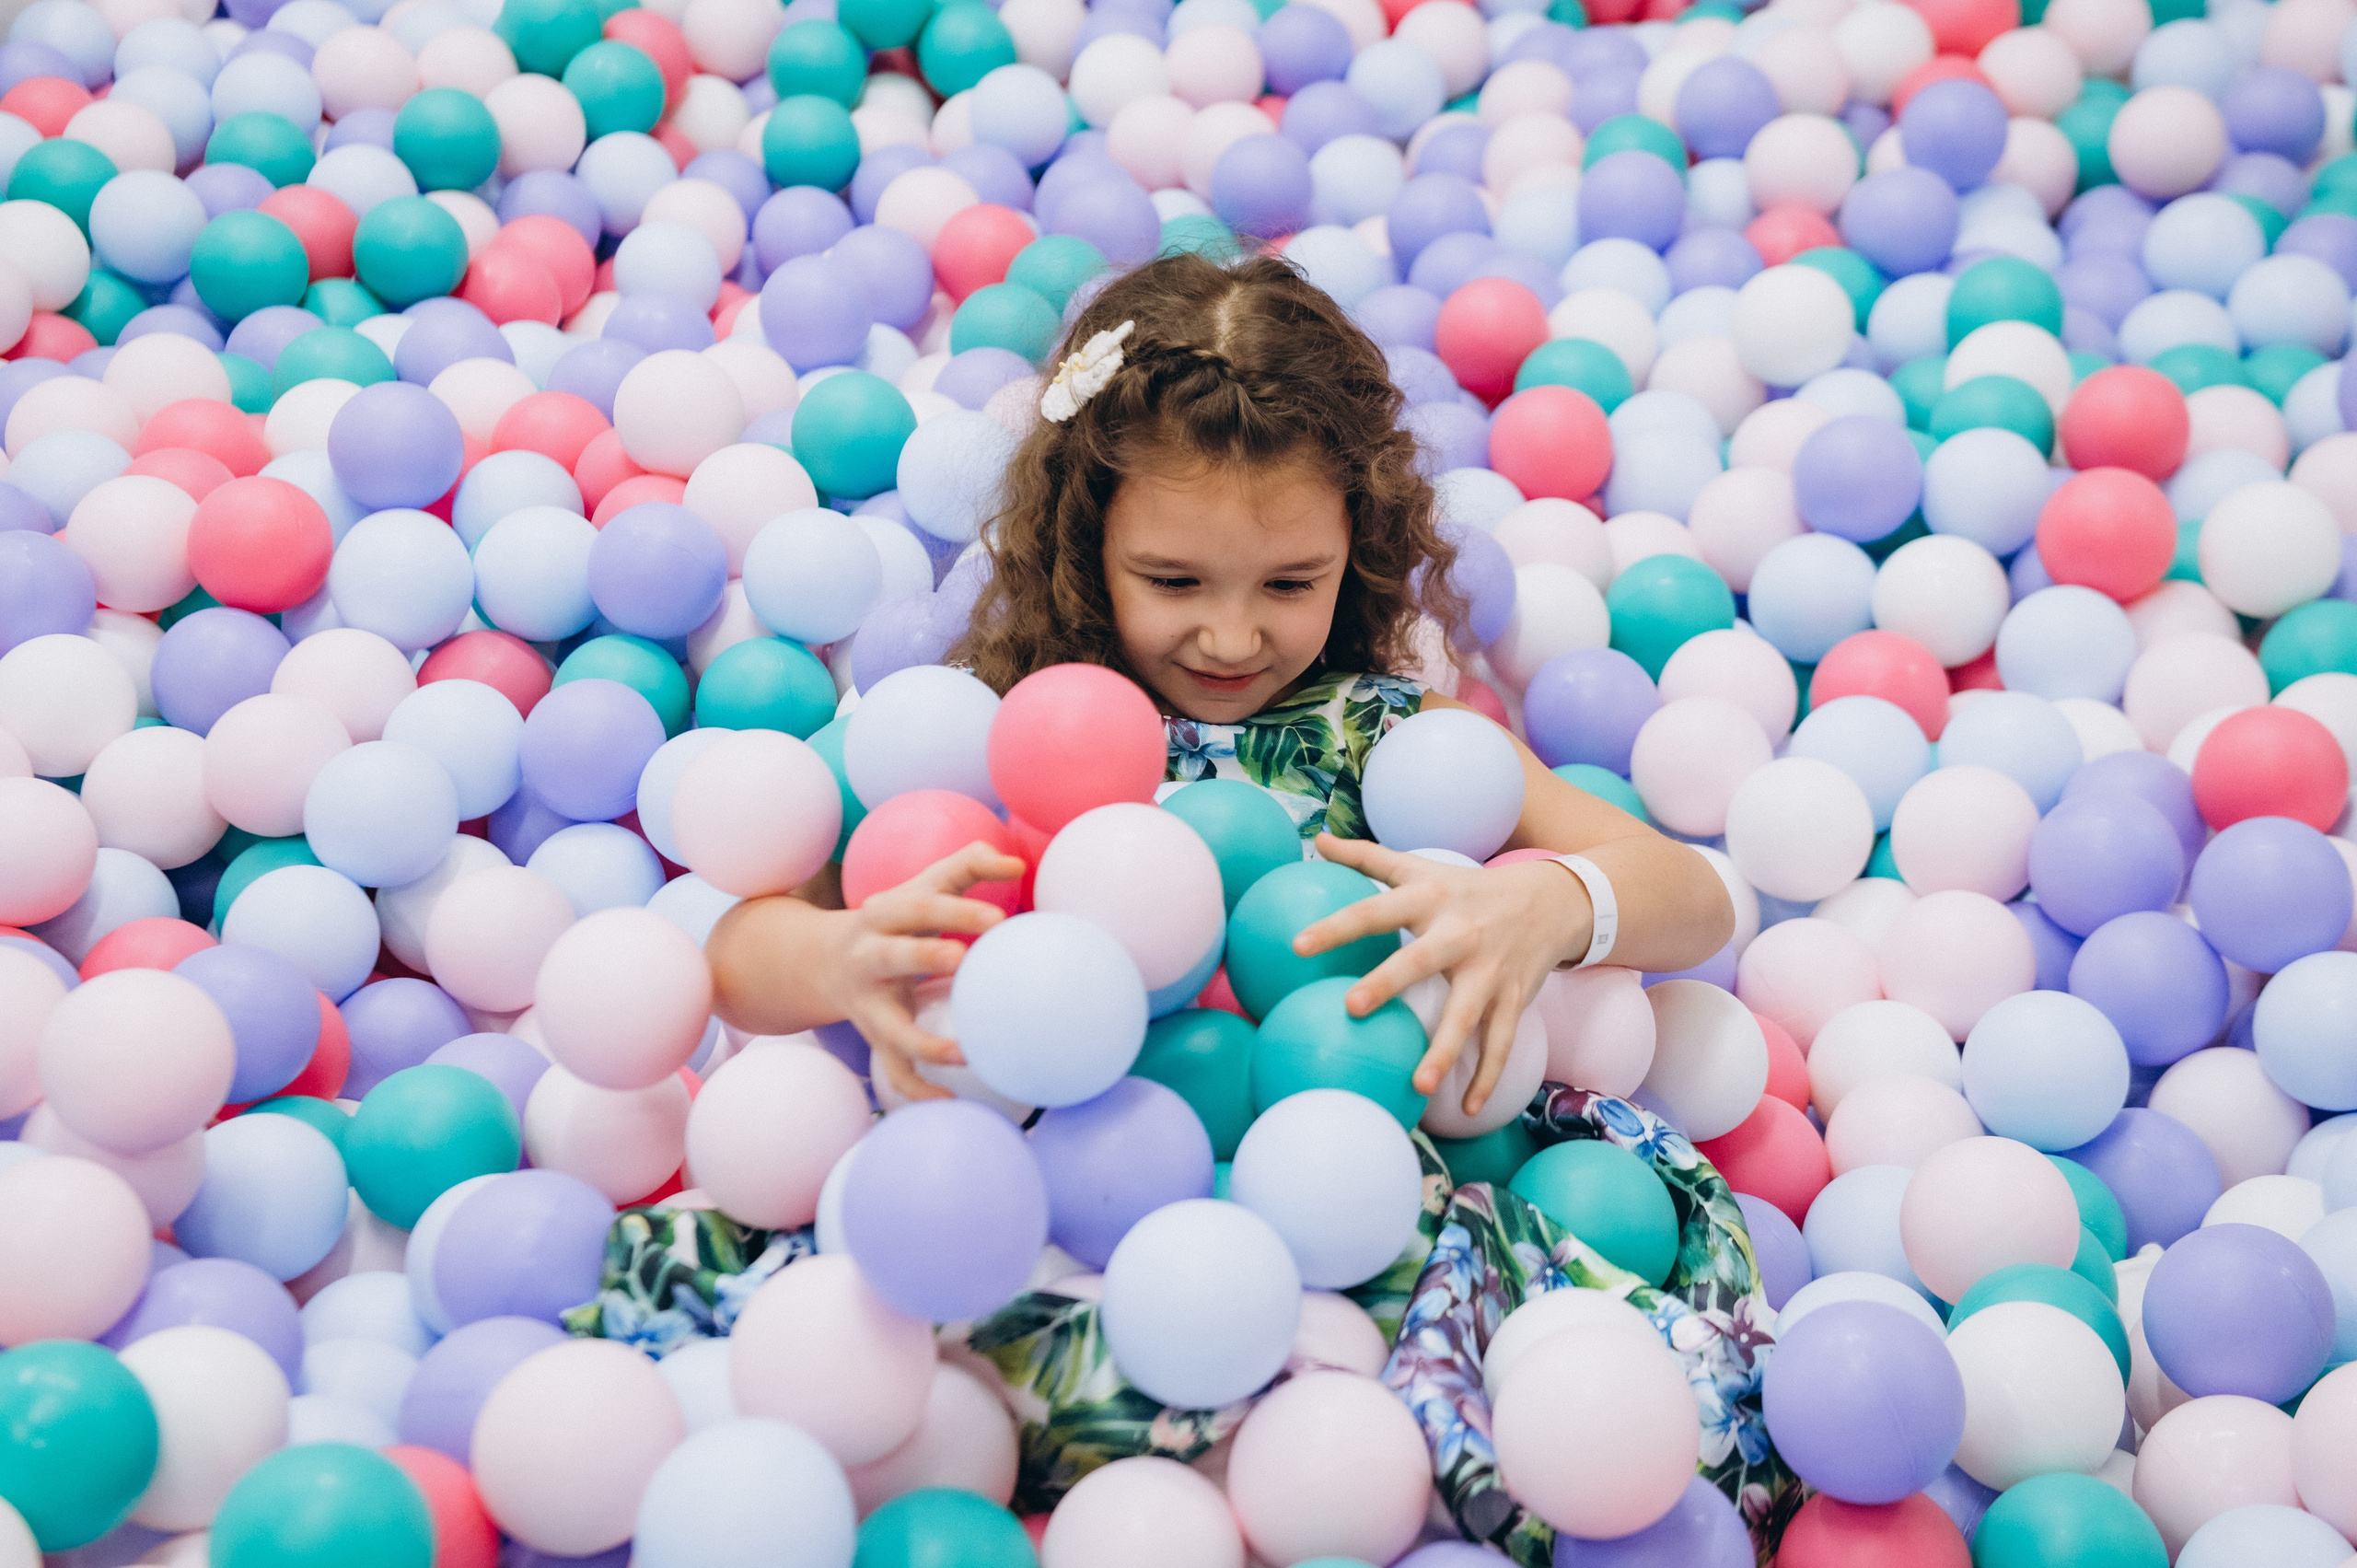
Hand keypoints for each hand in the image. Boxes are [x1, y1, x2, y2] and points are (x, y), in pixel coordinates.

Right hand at [816, 840, 1026, 1104]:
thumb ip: (967, 866)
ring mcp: (868, 1003)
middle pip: (893, 955)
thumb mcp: (921, 886)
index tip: (999, 918)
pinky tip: (951, 1100)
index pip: (920, 906)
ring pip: (889, 1026)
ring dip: (921, 1042)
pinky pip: (893, 1069)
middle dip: (924, 956)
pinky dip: (918, 1089)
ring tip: (962, 1053)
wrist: (823, 961)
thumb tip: (1018, 863)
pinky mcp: (874, 1037)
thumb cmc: (896, 918)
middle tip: (964, 959)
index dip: (957, 911)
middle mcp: (868, 957)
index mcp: (883, 914)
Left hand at [1292, 834, 1590, 1119]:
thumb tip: (1318, 839)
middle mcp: (1459, 934)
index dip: (1337, 926)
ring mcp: (1489, 969)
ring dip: (1444, 1051)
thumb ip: (1368, 858)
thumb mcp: (1423, 865)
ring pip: (1466, 1014)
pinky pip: (1501, 1043)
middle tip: (1351, 1008)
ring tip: (1419, 1087)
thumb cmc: (1469, 887)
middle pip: (1420, 959)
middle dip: (1388, 983)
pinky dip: (1488, 1077)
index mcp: (1430, 899)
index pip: (1376, 909)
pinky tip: (1470, 1109)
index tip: (1298, 946)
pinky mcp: (1513, 998)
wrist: (1554, 899)